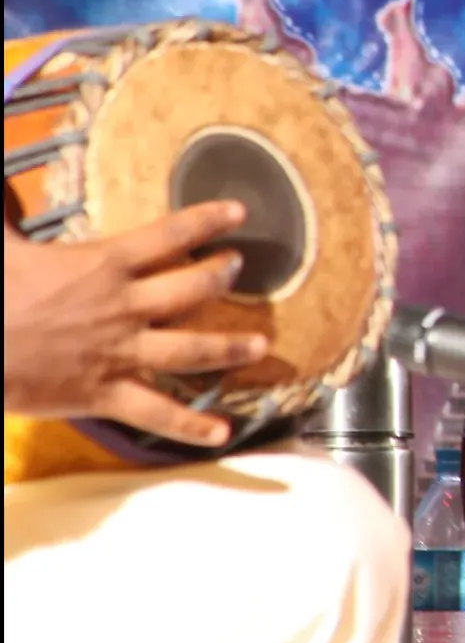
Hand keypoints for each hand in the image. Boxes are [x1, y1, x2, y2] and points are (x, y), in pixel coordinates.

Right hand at [2, 203, 269, 447]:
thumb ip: (6, 208)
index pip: (170, 234)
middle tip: (240, 268)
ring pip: (192, 350)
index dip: (207, 220)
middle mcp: (125, 307)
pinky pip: (158, 413)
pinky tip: (223, 434)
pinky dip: (191, 427)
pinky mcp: (107, 394)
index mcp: (104, 266)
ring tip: (261, 344)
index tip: (238, 212)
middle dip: (222, 276)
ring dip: (231, 347)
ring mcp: (121, 353)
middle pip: (193, 289)